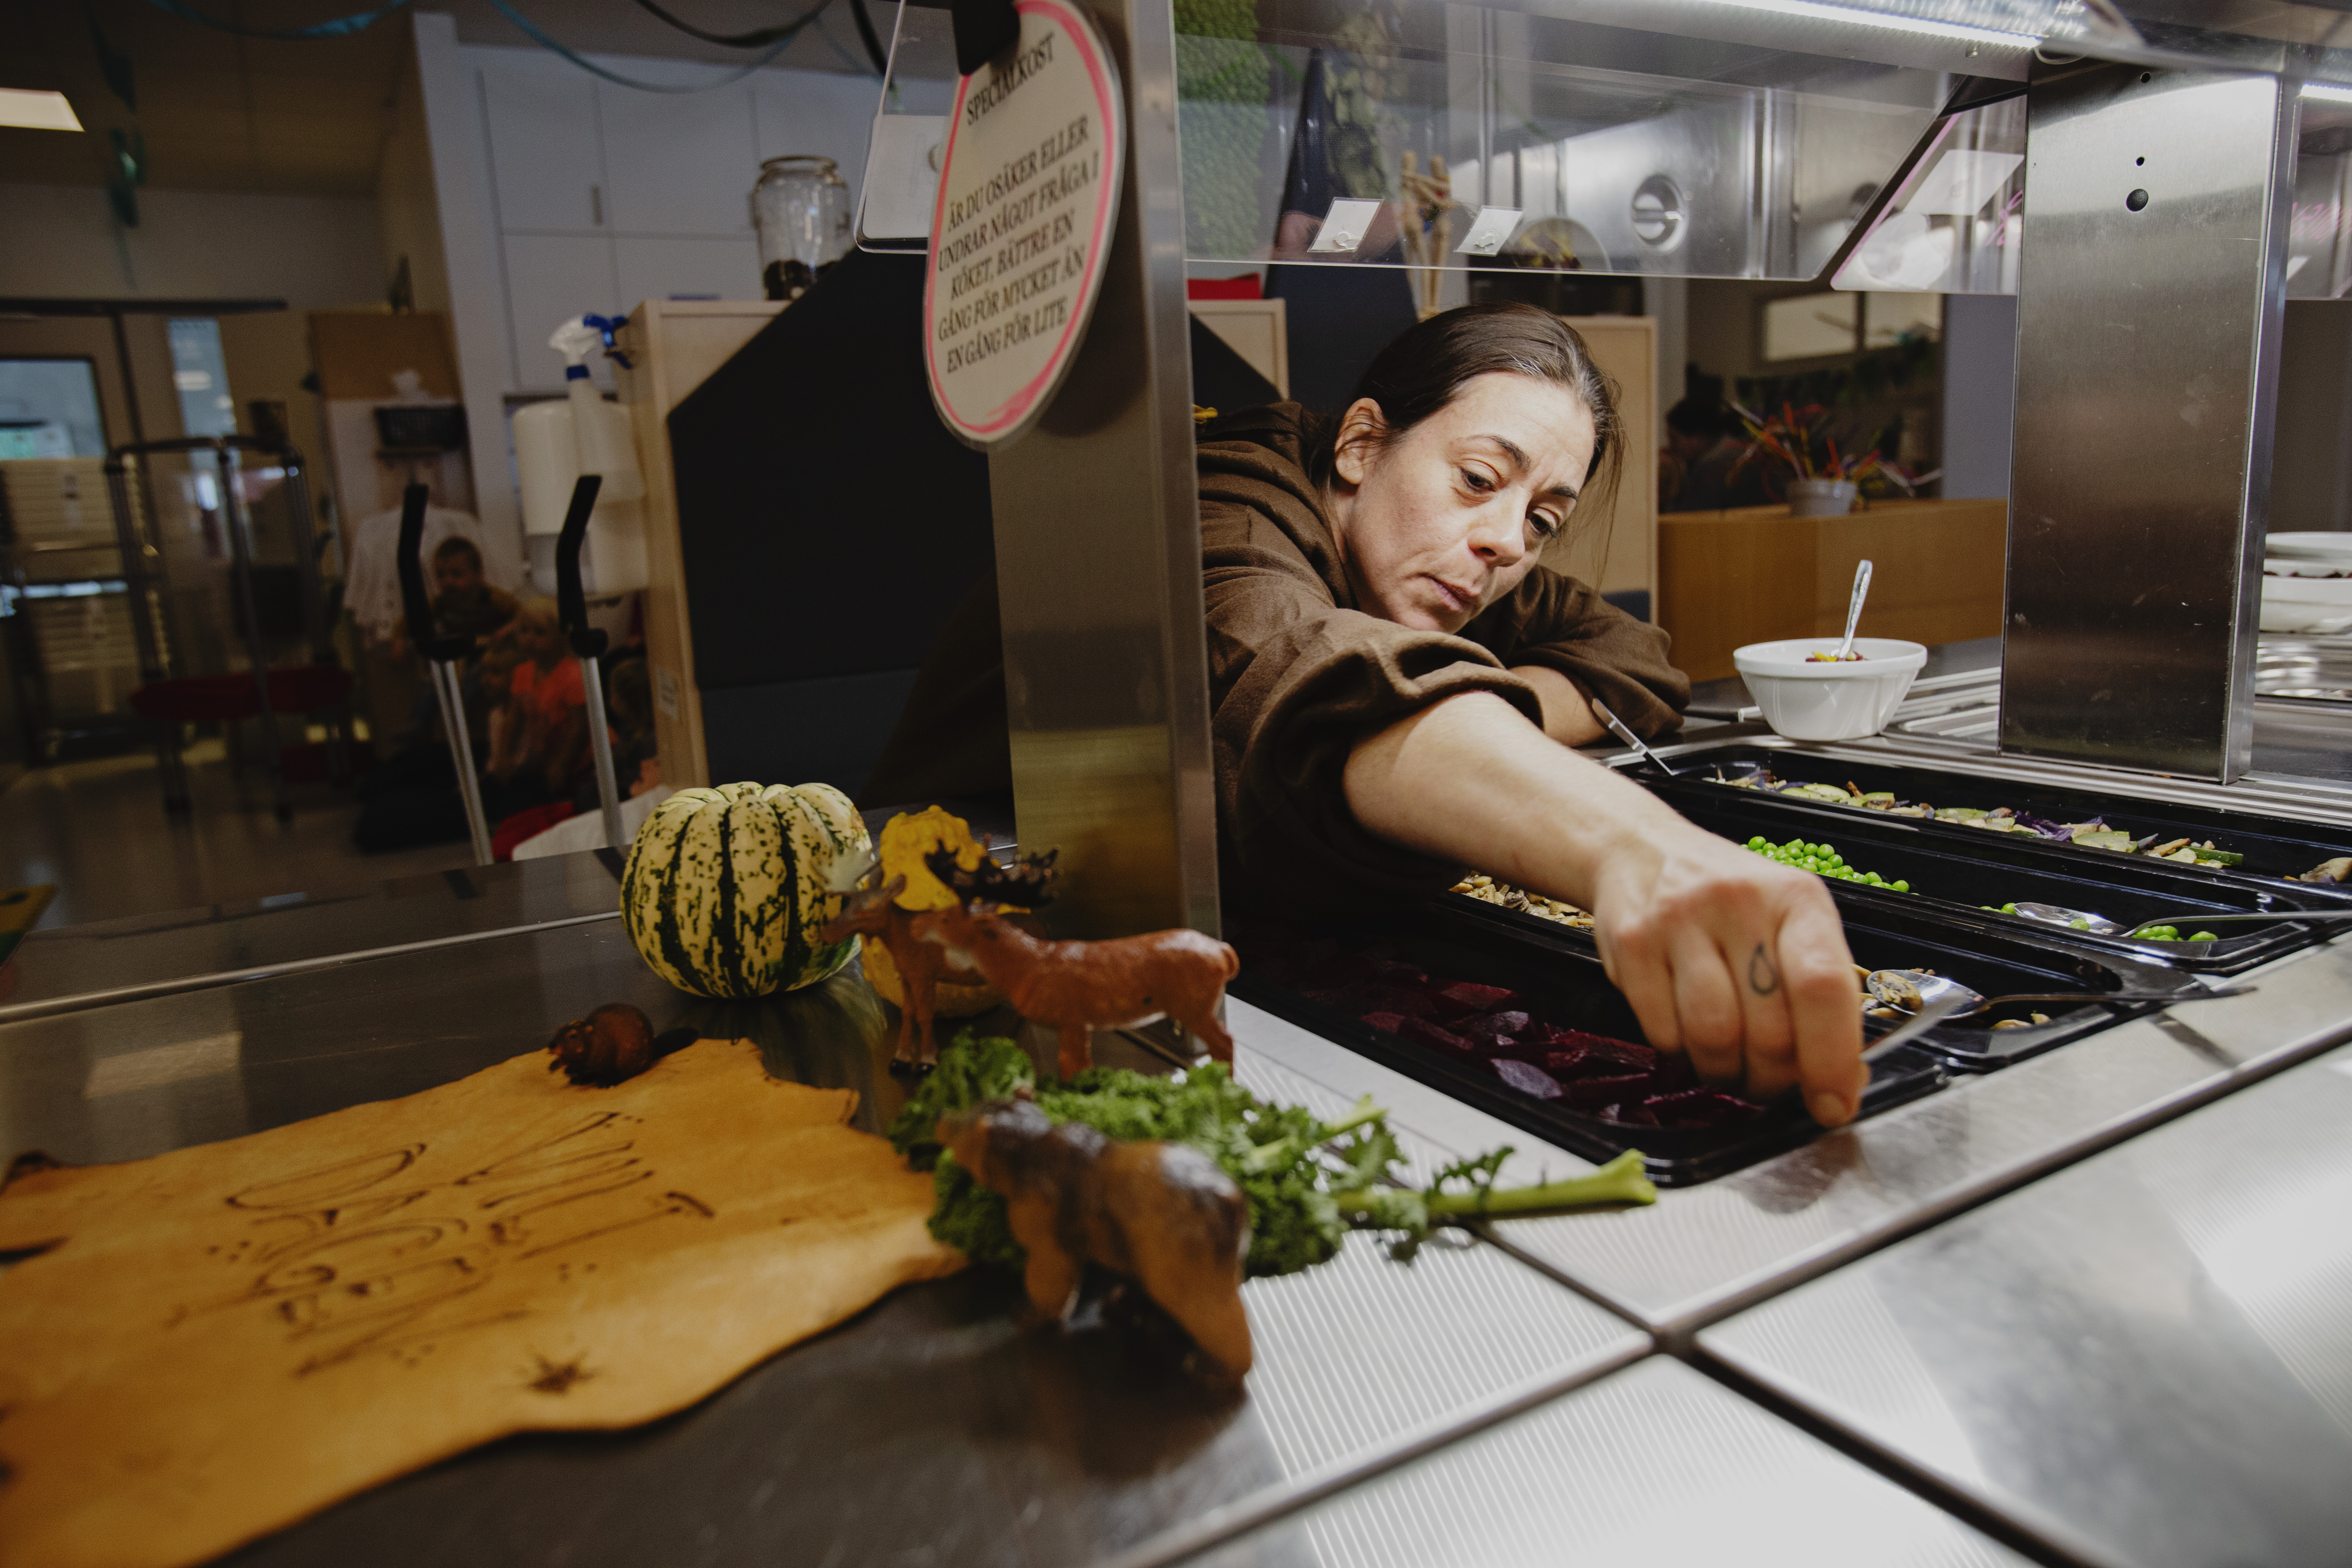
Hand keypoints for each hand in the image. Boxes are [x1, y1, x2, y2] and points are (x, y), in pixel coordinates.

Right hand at [1585, 819, 1865, 1123]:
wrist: (1641, 851)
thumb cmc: (1730, 903)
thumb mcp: (1788, 923)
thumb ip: (1819, 993)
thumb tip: (1842, 1084)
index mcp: (1796, 898)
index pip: (1824, 986)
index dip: (1833, 1059)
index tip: (1834, 1107)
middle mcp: (1739, 901)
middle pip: (1768, 1029)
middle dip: (1773, 1079)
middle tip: (1769, 1083)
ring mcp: (1679, 920)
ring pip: (1713, 1038)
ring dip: (1725, 1073)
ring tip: (1727, 1064)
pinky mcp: (1632, 943)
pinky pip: (1663, 1033)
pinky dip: (1680, 1052)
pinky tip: (1686, 1032)